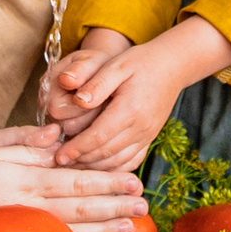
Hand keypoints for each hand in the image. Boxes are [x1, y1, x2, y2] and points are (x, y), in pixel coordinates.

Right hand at [0, 129, 144, 231]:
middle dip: (116, 206)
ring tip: (130, 229)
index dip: (109, 181)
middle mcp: (30, 205)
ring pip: (73, 229)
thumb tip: (59, 135)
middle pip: (82, 206)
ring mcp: (23, 229)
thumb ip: (25, 142)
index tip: (134, 181)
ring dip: (105, 229)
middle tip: (144, 206)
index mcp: (27, 179)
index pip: (78, 179)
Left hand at [49, 29, 189, 175]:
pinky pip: (131, 161)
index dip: (76, 148)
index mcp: (130, 110)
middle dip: (80, 160)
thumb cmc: (141, 63)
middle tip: (59, 162)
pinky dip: (113, 168)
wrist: (172, 66)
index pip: (98, 136)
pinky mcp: (149, 138)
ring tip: (73, 166)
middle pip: (105, 153)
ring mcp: (147, 136)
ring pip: (117, 161)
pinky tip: (97, 166)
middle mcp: (140, 128)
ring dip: (94, 167)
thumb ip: (97, 84)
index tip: (58, 155)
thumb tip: (78, 102)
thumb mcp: (116, 65)